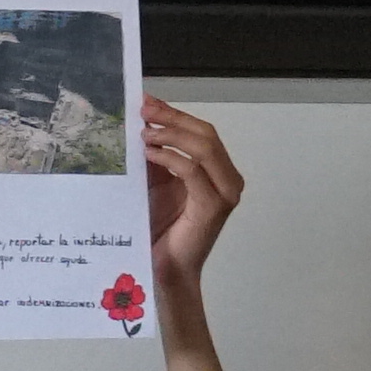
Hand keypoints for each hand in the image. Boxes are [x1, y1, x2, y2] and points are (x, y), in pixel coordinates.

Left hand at [141, 100, 245, 307]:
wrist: (164, 269)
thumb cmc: (160, 230)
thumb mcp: (154, 183)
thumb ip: (155, 155)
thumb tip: (142, 121)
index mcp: (218, 170)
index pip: (201, 131)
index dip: (175, 113)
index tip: (147, 100)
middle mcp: (227, 179)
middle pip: (205, 134)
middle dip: (173, 117)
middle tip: (144, 109)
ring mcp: (225, 193)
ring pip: (205, 147)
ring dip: (172, 134)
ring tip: (145, 133)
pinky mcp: (213, 207)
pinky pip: (193, 172)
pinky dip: (171, 158)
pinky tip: (150, 154)